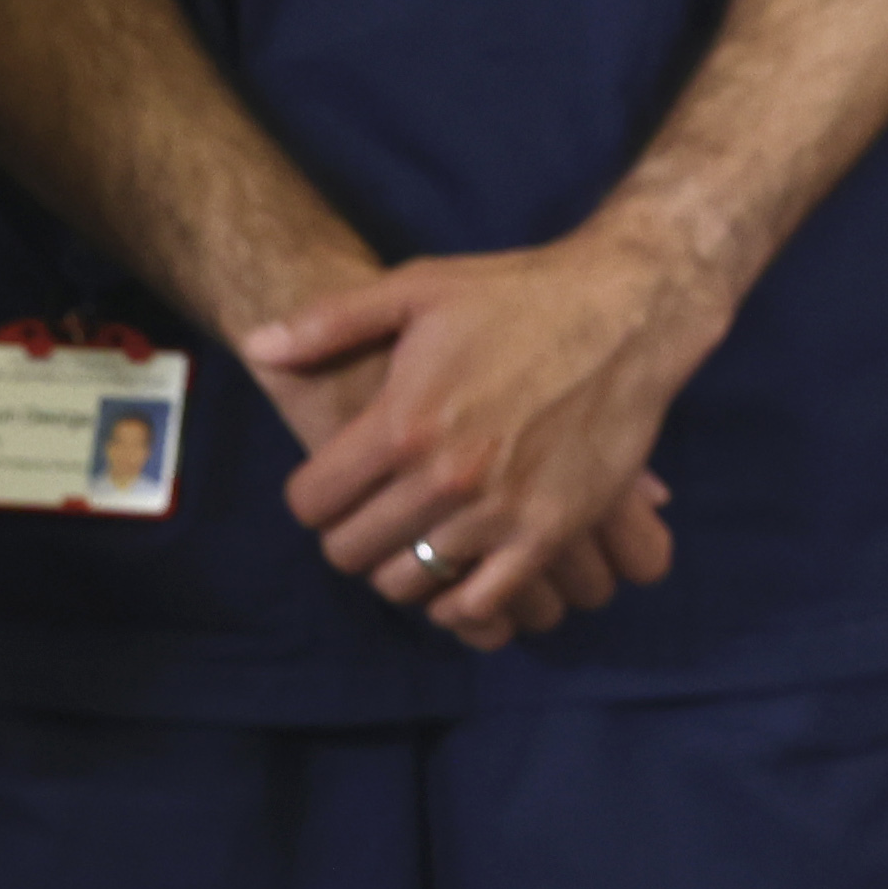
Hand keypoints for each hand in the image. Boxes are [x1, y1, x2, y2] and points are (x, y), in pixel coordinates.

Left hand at [245, 231, 719, 650]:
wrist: (631, 311)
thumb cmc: (520, 295)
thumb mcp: (419, 287)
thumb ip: (330, 320)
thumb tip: (256, 347)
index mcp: (402, 424)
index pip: (311, 503)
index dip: (313, 495)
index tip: (335, 484)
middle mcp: (444, 477)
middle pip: (349, 551)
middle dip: (350, 534)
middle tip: (374, 512)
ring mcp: (499, 510)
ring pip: (407, 583)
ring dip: (401, 566)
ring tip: (417, 537)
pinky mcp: (551, 529)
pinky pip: (481, 602)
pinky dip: (460, 602)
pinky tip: (461, 574)